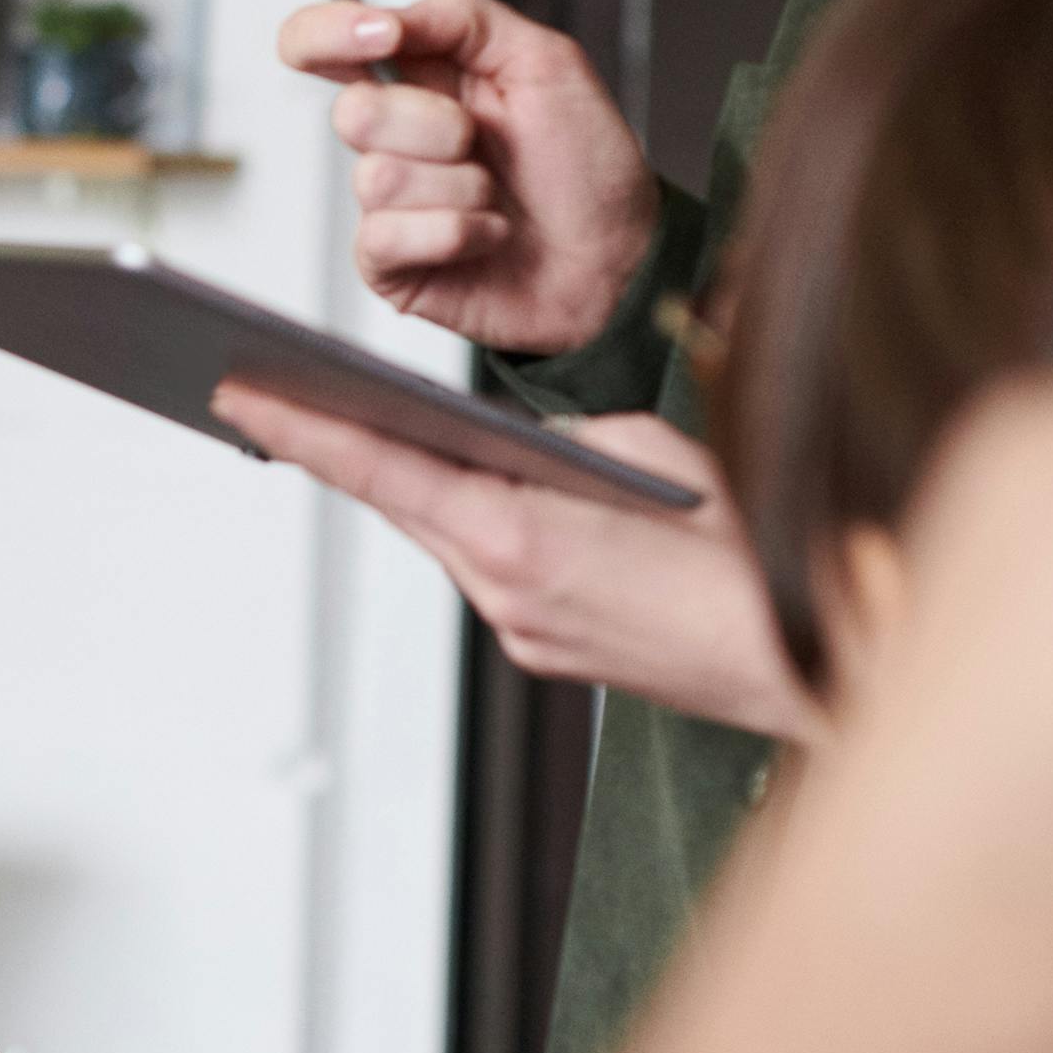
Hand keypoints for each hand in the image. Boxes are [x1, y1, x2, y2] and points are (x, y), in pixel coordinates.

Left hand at [214, 387, 821, 741]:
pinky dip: (472, 524)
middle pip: (401, 502)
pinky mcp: (549, 648)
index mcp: (517, 536)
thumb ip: (564, 441)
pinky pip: (490, 569)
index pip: (382, 469)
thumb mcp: (652, 457)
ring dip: (410, 484)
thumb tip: (514, 439)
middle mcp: (502, 592)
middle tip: (269, 389)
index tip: (238, 393)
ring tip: (356, 423)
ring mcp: (523, 629)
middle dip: (340, 443)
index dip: (303, 428)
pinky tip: (470, 490)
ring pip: (445, 537)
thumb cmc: (752, 553)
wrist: (814, 663)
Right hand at [277, 0, 655, 359]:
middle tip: (483, 142)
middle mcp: (395, 137)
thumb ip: (461, 18)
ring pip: (378, 177)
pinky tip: (488, 235)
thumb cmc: (589, 167)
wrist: (620, 258)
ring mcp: (387, 202)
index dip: (327, 32)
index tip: (381, 35)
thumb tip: (386, 17)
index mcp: (421, 79)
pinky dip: (457, 232)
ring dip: (461, 187)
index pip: (322, 43)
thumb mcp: (546, 60)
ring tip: (497, 198)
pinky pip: (389, 235)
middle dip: (437, 125)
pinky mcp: (389, 262)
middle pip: (352, 110)